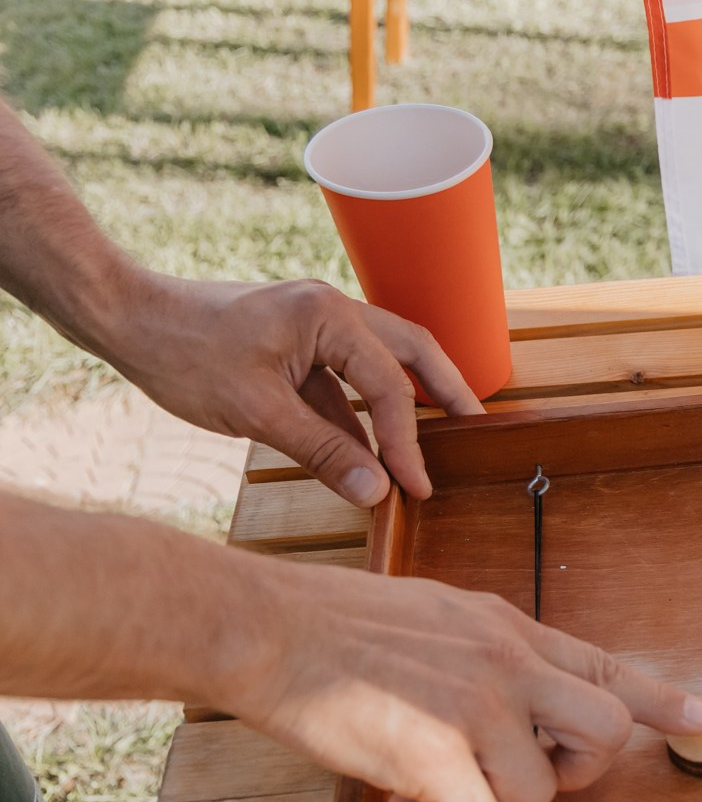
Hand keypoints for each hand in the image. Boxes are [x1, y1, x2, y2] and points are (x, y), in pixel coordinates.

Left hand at [99, 273, 482, 506]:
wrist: (125, 318)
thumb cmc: (182, 354)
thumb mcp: (256, 413)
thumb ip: (323, 451)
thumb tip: (377, 491)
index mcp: (328, 315)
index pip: (390, 385)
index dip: (406, 442)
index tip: (415, 487)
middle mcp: (331, 310)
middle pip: (412, 350)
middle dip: (446, 390)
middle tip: (475, 426)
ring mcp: (313, 324)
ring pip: (382, 360)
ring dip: (408, 399)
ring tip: (435, 436)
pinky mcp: (294, 342)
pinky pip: (343, 377)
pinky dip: (362, 410)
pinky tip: (368, 447)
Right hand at [231, 558, 701, 801]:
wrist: (265, 627)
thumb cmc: (336, 625)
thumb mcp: (438, 615)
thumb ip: (490, 653)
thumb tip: (521, 694)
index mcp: (508, 630)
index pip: (605, 666)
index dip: (659, 700)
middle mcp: (508, 665)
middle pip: (604, 732)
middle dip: (578, 769)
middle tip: (526, 771)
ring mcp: (477, 708)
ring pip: (536, 789)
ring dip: (486, 800)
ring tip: (430, 778)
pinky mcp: (436, 753)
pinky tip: (404, 801)